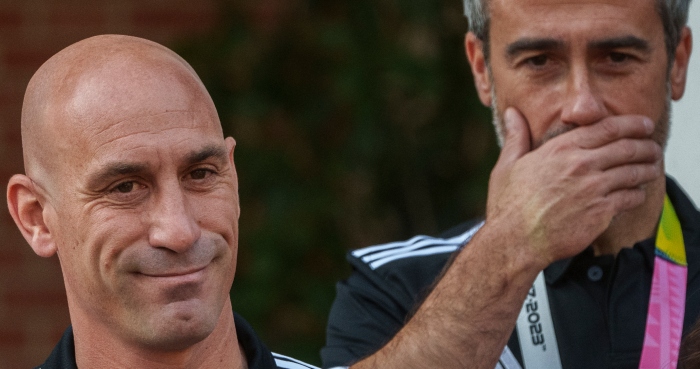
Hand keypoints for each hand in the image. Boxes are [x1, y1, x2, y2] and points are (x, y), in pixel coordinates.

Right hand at [485, 108, 662, 266]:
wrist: (515, 240)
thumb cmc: (508, 205)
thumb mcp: (507, 165)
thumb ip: (517, 137)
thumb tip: (512, 113)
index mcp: (561, 149)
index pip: (607, 128)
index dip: (631, 124)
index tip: (643, 124)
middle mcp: (581, 165)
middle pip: (627, 148)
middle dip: (646, 146)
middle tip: (653, 148)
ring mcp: (593, 189)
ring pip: (634, 172)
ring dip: (648, 168)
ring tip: (652, 168)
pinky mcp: (601, 212)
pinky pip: (630, 198)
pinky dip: (638, 194)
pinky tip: (636, 194)